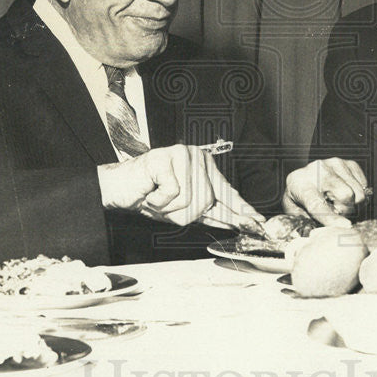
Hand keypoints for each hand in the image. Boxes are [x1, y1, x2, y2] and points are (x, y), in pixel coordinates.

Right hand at [97, 145, 263, 230]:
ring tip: (156, 197)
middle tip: (164, 205)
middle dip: (183, 213)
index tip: (257, 222)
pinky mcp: (165, 157)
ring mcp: (182, 154)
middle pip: (206, 202)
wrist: (119, 189)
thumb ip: (210, 213)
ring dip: (168, 208)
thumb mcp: (184, 209)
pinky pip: (173, 193)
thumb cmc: (150, 196)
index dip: (242, 209)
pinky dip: (158, 201)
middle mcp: (197, 157)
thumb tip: (238, 222)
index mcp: (205, 167)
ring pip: (191, 200)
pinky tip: (150, 191)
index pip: (228, 191)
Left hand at [283, 158, 368, 226]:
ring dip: (354, 205)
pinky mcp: (349, 163)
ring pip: (359, 193)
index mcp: (300, 184)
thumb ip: (306, 225)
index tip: (345, 226)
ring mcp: (336, 163)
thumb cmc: (300, 200)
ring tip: (341, 204)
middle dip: (346, 211)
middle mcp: (318, 169)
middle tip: (338, 213)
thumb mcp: (296, 214)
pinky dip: (359, 196)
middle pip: (346, 195)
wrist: (304, 177)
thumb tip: (323, 235)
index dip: (332, 217)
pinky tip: (345, 195)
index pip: (317, 203)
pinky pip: (365, 187)